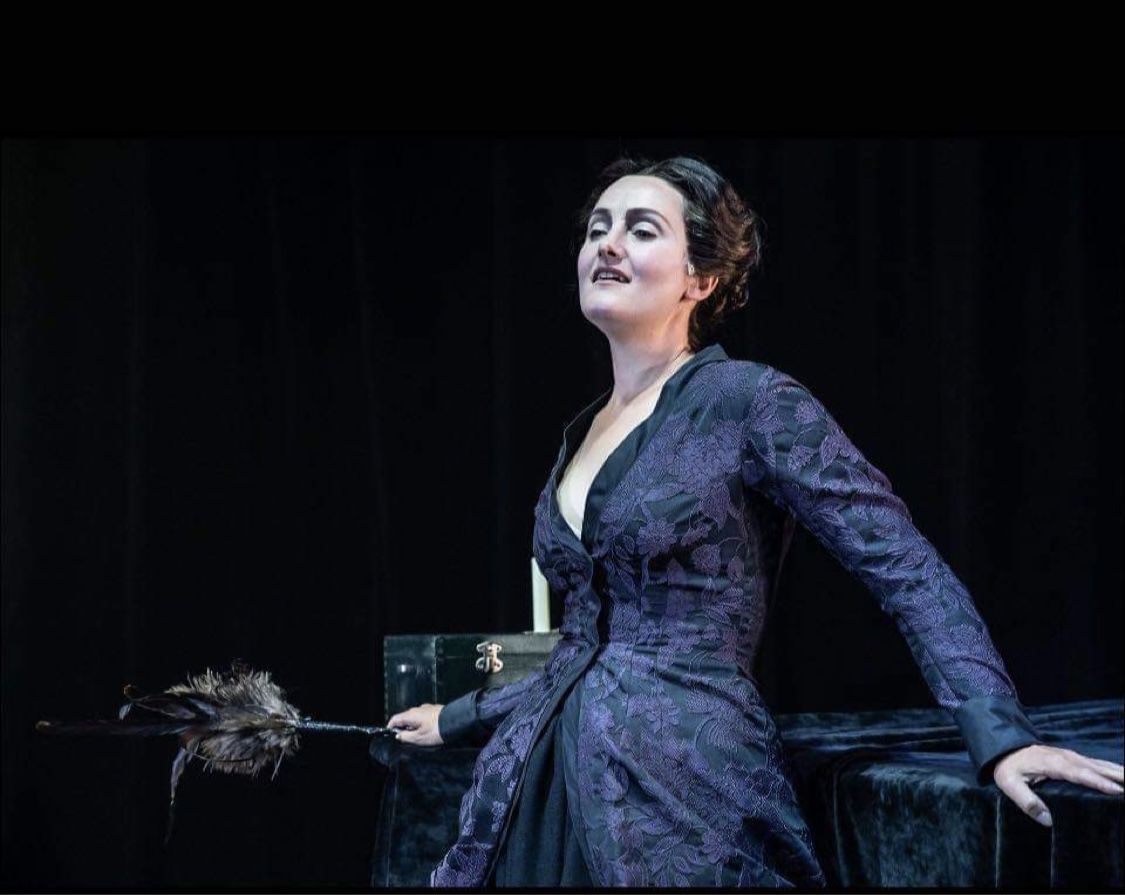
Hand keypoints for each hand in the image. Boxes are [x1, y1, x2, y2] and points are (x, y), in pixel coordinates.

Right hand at [386, 703, 444, 745]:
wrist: (456, 722)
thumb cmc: (437, 730)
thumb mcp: (419, 738)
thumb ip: (406, 737)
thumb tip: (399, 735)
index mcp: (411, 715)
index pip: (395, 719)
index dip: (390, 727)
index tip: (390, 733)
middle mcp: (418, 709)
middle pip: (405, 717)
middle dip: (403, 727)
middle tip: (405, 738)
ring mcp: (427, 708)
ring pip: (415, 717)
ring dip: (413, 725)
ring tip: (418, 736)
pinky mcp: (435, 710)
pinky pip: (424, 716)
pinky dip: (422, 723)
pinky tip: (428, 730)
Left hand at [993, 743, 1123, 826]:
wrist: (1005, 749)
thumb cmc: (1008, 768)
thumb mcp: (1009, 784)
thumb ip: (1026, 801)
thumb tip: (1047, 820)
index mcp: (1052, 764)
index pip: (1079, 774)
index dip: (1098, 782)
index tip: (1117, 791)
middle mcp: (1066, 758)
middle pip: (1096, 767)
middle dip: (1117, 776)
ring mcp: (1071, 756)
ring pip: (1100, 764)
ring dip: (1118, 771)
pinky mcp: (1073, 759)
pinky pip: (1096, 764)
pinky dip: (1111, 769)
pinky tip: (1122, 775)